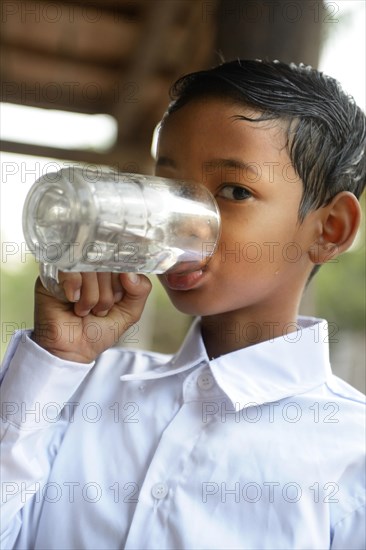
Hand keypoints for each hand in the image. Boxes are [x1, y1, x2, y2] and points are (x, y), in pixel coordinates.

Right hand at [32, 272, 151, 362]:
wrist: (73, 350)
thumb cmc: (98, 331)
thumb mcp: (129, 312)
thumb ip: (140, 290)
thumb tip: (130, 272)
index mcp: (109, 271)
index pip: (123, 261)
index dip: (122, 284)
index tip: (116, 301)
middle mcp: (91, 266)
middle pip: (107, 265)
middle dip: (107, 296)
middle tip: (98, 311)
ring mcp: (71, 268)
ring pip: (91, 269)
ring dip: (91, 297)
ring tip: (84, 310)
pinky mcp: (51, 274)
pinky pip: (70, 270)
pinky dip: (75, 289)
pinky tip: (72, 301)